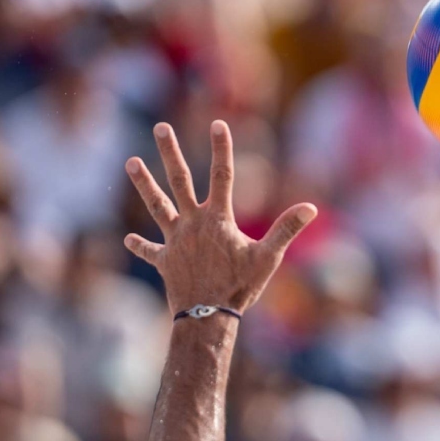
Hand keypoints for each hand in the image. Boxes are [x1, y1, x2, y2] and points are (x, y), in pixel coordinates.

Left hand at [125, 121, 317, 313]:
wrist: (207, 316)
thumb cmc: (240, 287)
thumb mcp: (268, 257)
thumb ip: (286, 229)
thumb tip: (311, 208)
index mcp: (218, 219)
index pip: (222, 176)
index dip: (221, 149)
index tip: (218, 124)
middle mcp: (192, 223)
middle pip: (180, 180)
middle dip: (170, 152)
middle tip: (160, 128)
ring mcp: (175, 240)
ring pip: (157, 206)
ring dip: (144, 183)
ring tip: (130, 162)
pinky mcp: (165, 260)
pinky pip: (150, 250)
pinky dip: (140, 245)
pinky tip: (128, 240)